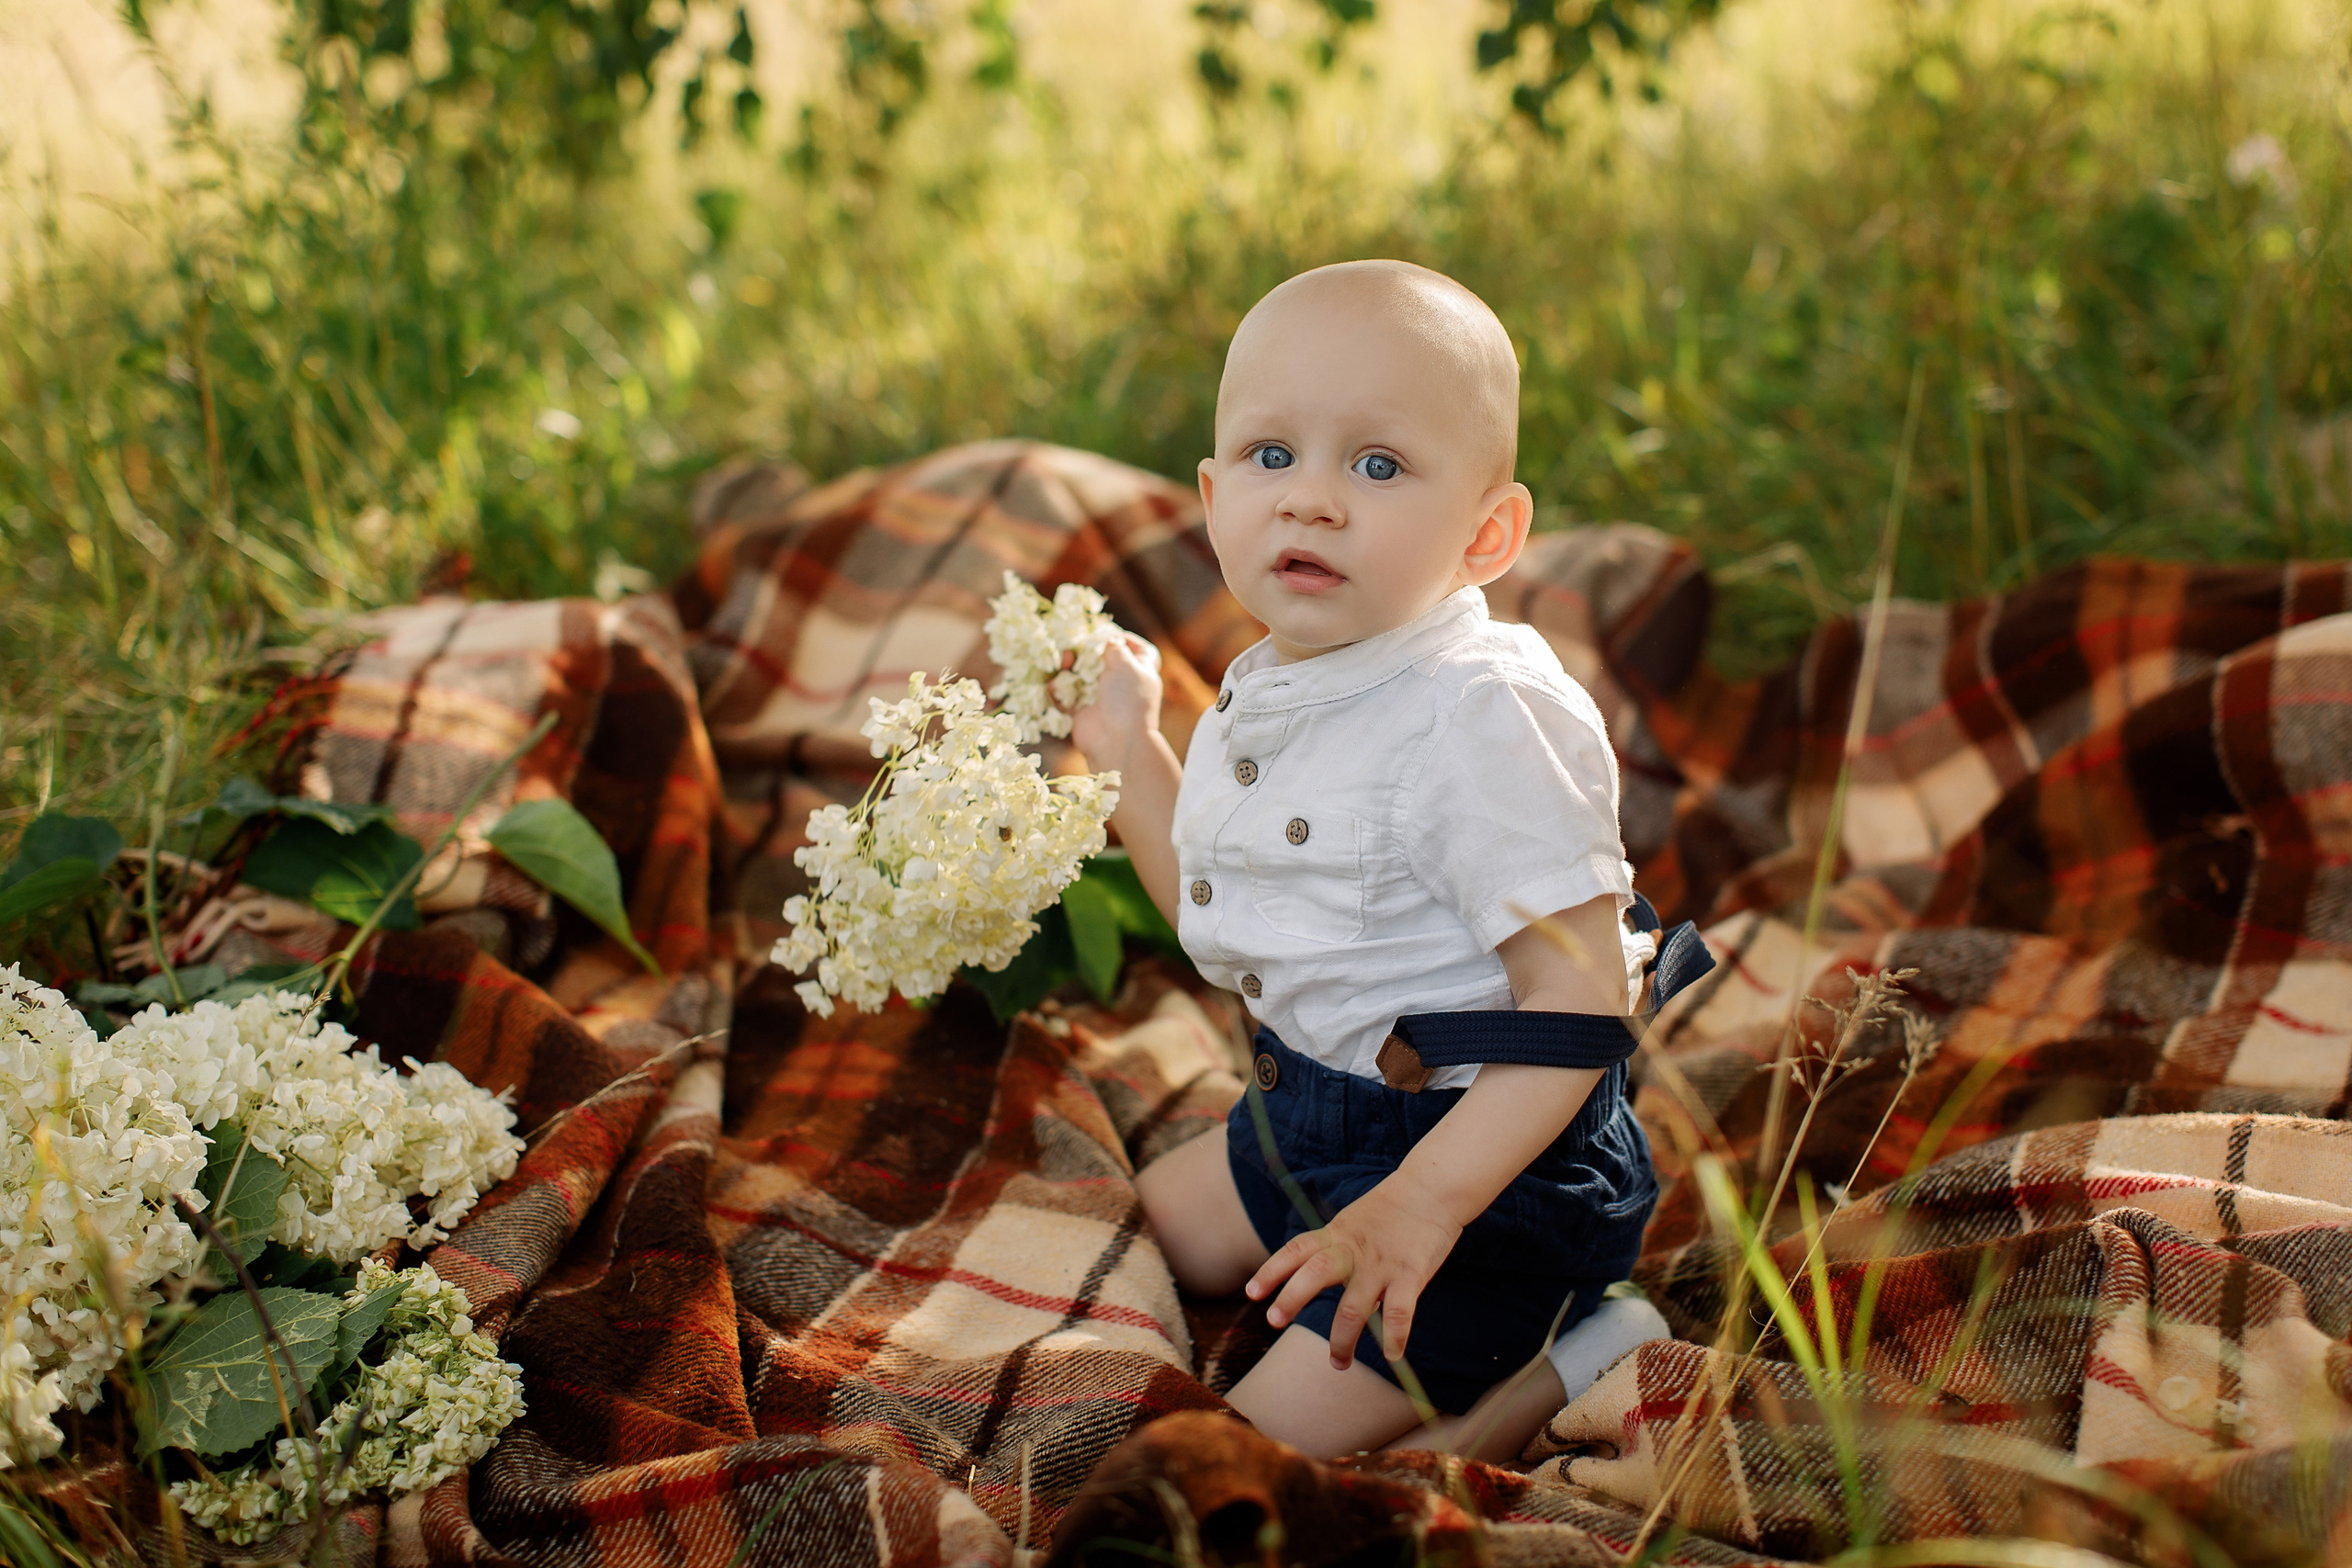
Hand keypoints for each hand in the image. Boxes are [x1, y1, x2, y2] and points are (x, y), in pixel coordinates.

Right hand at [1070, 632, 1162, 774]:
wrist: (1116, 741)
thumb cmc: (1127, 699)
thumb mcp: (1126, 664)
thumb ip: (1113, 647)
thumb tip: (1105, 639)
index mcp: (1139, 672)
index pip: (1139, 651)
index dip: (1125, 639)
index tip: (1107, 633)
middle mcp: (1121, 684)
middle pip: (1101, 660)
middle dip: (1085, 651)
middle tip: (1075, 648)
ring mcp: (1100, 699)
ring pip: (1079, 676)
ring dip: (1067, 667)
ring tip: (1063, 664)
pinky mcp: (1081, 712)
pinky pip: (1065, 697)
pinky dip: (1057, 690)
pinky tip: (1052, 683)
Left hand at [1246, 1173, 1461, 1372]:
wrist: (1432, 1188)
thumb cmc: (1391, 1210)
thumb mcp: (1353, 1224)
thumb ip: (1335, 1251)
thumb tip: (1317, 1283)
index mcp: (1336, 1235)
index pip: (1295, 1250)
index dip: (1271, 1271)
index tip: (1251, 1293)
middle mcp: (1354, 1250)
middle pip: (1315, 1273)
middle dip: (1292, 1298)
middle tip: (1274, 1321)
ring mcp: (1381, 1264)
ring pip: (1354, 1307)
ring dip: (1343, 1339)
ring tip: (1338, 1362)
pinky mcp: (1411, 1274)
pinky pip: (1400, 1312)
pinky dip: (1394, 1337)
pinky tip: (1391, 1355)